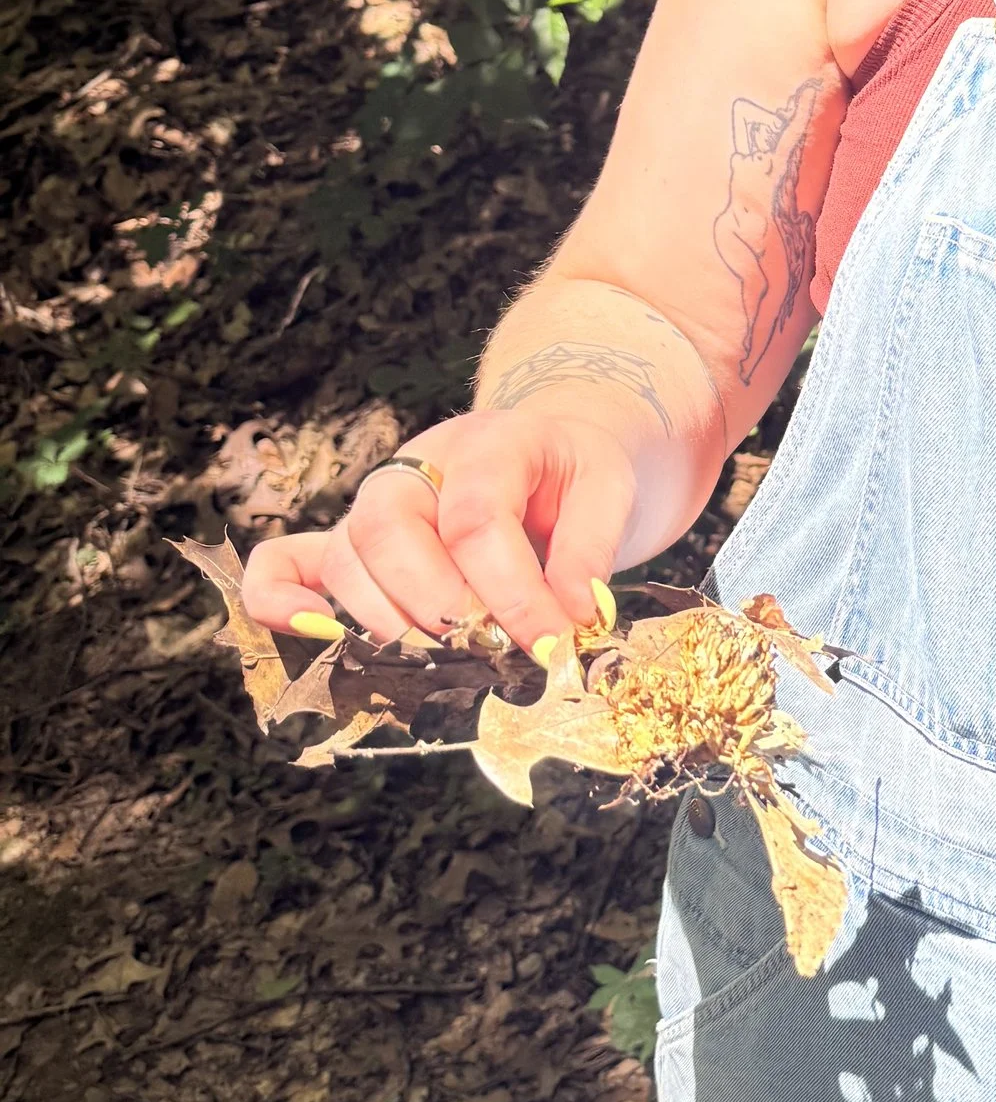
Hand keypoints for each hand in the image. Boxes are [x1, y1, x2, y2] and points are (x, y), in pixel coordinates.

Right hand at [237, 409, 637, 655]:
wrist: (554, 454)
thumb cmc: (576, 475)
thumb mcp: (610, 490)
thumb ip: (591, 551)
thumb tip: (573, 618)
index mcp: (488, 443)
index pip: (477, 517)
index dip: (513, 593)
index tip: (554, 644)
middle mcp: (417, 469)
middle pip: (390, 533)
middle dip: (439, 607)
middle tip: (490, 650)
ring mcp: (375, 506)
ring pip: (345, 559)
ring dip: (387, 621)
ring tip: (444, 659)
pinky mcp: (351, 543)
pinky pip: (286, 562)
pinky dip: (279, 599)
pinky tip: (312, 634)